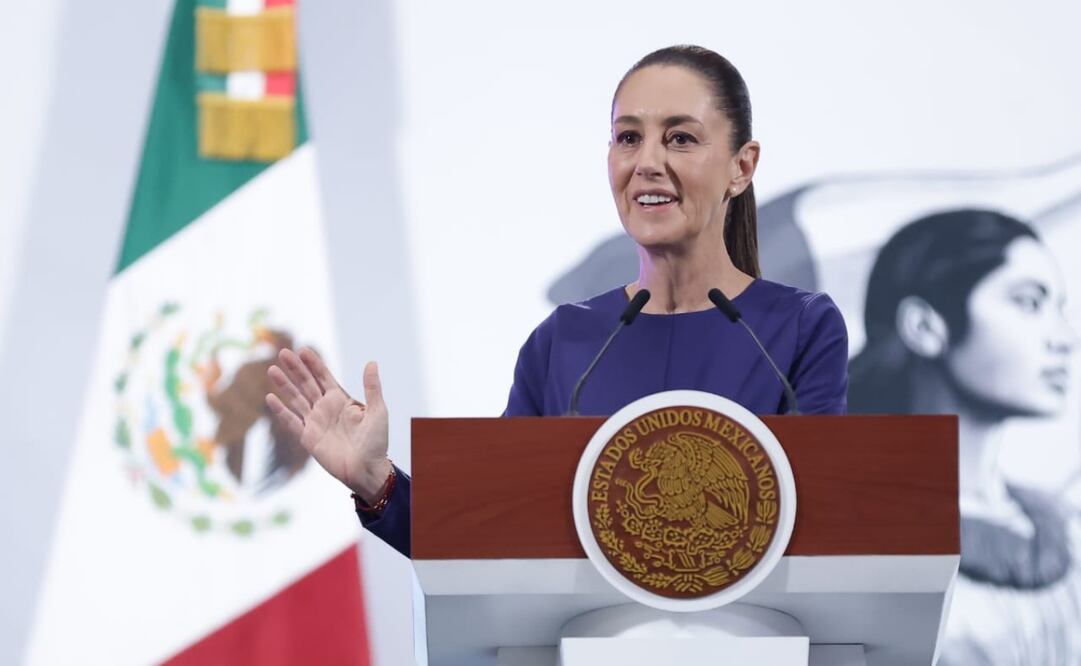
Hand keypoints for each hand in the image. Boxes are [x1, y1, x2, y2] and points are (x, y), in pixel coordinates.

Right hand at [265, 347, 391, 501]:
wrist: (368, 469)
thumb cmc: (376, 441)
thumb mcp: (378, 411)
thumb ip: (372, 388)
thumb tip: (372, 363)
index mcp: (341, 400)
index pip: (324, 377)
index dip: (314, 364)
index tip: (303, 350)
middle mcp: (326, 409)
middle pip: (307, 384)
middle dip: (296, 369)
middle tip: (283, 352)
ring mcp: (315, 422)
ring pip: (296, 399)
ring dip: (284, 385)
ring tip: (272, 370)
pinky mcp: (308, 438)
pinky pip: (291, 422)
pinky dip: (281, 411)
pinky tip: (270, 398)